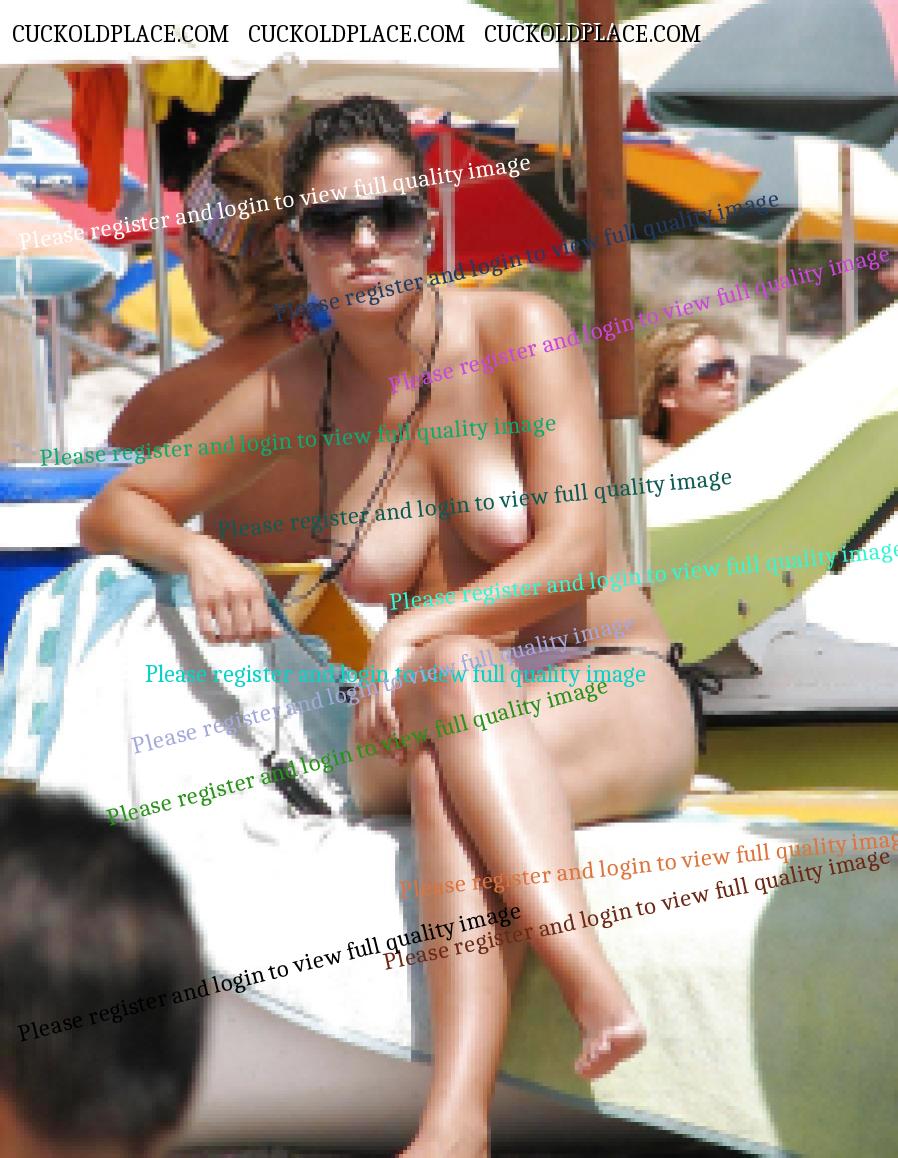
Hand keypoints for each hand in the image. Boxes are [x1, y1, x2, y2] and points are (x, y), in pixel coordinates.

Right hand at [185, 536, 281, 644]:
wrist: (205, 556)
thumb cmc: (232, 573)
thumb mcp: (252, 585)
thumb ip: (264, 610)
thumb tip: (278, 633)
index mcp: (254, 590)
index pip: (263, 623)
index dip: (262, 637)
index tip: (258, 637)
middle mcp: (237, 594)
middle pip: (245, 631)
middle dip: (245, 640)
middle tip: (243, 639)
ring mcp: (217, 598)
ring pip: (227, 632)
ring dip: (229, 641)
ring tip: (230, 637)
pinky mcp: (200, 602)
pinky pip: (206, 629)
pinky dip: (212, 639)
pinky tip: (215, 637)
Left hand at [355, 617, 418, 758]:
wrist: (400, 635)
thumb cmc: (403, 660)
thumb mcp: (399, 684)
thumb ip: (401, 702)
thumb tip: (409, 723)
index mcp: (366, 698)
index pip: (363, 732)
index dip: (376, 747)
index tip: (393, 756)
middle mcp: (365, 697)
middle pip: (365, 733)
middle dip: (381, 749)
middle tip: (397, 759)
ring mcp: (371, 691)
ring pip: (372, 726)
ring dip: (386, 742)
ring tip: (400, 752)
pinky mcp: (382, 684)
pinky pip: (383, 711)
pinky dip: (390, 726)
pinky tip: (401, 733)